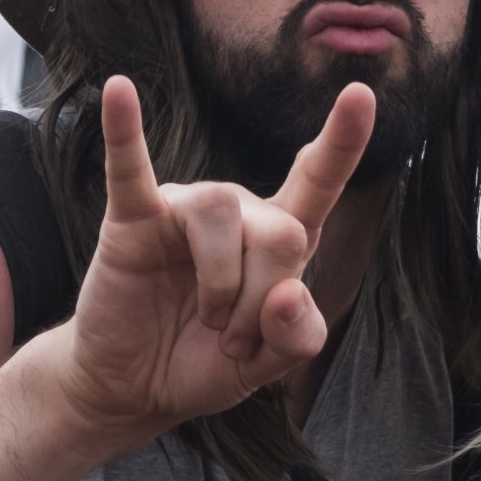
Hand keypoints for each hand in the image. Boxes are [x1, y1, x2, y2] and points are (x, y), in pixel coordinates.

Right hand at [40, 75, 373, 453]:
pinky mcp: (133, 219)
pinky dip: (125, 133)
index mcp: (279, 238)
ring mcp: (184, 210)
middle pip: (283, 232)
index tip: (361, 95)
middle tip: (236, 341)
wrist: (132, 388)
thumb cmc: (202, 363)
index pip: (318, 182)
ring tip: (209, 322)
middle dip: (264, 301)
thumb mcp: (265, 367)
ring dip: (223, 289)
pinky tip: (120, 92)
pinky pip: (130, 169)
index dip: (342, 141)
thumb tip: (288, 293)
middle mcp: (238, 212)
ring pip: (225, 216)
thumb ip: (294, 337)